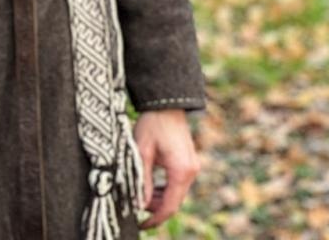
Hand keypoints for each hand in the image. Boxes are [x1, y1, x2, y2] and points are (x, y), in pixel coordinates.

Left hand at [134, 108, 200, 228]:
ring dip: (160, 199)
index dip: (155, 219)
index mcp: (180, 171)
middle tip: (136, 208)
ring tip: (140, 197)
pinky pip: (178, 183)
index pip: (169, 206)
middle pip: (174, 202)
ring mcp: (192, 166)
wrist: (166, 103)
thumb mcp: (141, 152)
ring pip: (176, 193)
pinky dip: (165, 189)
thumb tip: (138, 203)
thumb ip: (141, 180)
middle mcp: (191, 171)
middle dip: (155, 209)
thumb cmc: (152, 124)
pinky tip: (150, 187)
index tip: (140, 224)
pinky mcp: (189, 162)